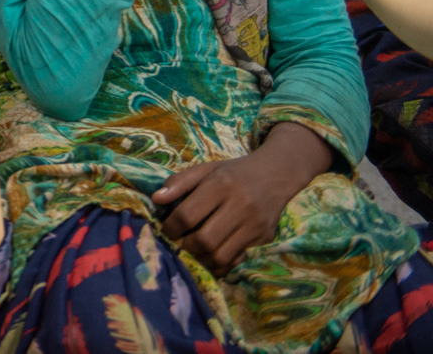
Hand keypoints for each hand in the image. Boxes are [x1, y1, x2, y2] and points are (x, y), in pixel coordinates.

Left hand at [152, 123, 332, 273]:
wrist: (277, 174)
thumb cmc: (233, 173)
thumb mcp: (205, 169)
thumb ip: (179, 182)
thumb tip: (156, 199)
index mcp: (221, 185)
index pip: (188, 215)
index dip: (171, 227)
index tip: (165, 230)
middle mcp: (240, 206)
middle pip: (205, 240)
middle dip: (185, 247)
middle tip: (177, 244)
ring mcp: (255, 225)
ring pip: (221, 255)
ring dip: (201, 259)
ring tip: (192, 251)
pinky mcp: (264, 238)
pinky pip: (237, 259)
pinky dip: (220, 264)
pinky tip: (210, 257)